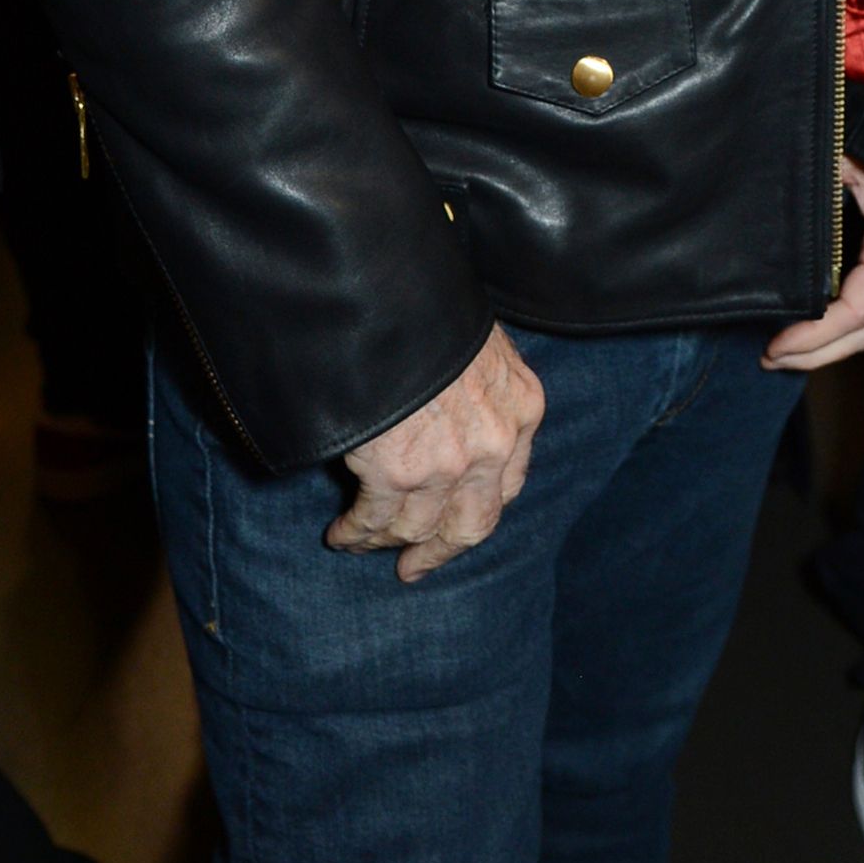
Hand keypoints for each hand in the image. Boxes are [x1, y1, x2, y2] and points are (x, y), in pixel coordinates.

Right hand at [327, 321, 544, 582]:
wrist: (391, 294)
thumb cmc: (430, 307)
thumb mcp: (479, 342)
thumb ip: (477, 386)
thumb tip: (452, 408)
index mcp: (521, 409)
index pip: (511, 482)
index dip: (479, 510)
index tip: (457, 527)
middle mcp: (494, 446)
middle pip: (474, 524)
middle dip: (441, 550)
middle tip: (414, 567)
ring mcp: (448, 465)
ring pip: (417, 528)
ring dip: (385, 541)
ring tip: (359, 542)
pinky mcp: (397, 472)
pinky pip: (375, 521)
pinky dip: (356, 534)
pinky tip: (341, 535)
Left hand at [762, 161, 863, 370]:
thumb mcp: (848, 154)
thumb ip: (815, 186)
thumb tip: (768, 211)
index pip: (859, 309)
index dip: (816, 336)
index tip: (776, 345)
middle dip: (819, 353)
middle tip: (770, 359)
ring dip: (831, 343)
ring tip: (784, 351)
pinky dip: (844, 320)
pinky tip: (813, 322)